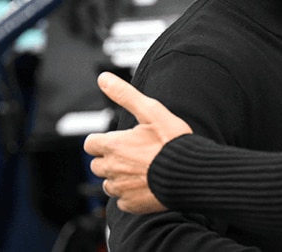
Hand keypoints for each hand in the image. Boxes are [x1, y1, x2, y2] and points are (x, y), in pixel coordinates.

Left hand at [83, 72, 191, 213]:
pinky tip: (146, 184)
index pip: (90, 144)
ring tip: (141, 169)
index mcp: (113, 145)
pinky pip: (122, 200)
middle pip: (97, 164)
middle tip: (133, 153)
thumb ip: (125, 94)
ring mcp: (120, 188)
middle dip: (110, 159)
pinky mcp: (131, 203)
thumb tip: (103, 79)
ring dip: (119, 177)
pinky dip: (130, 193)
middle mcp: (111, 168)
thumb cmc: (173, 141)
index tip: (119, 140)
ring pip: (109, 183)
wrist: (191, 171)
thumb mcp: (151, 111)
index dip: (103, 140)